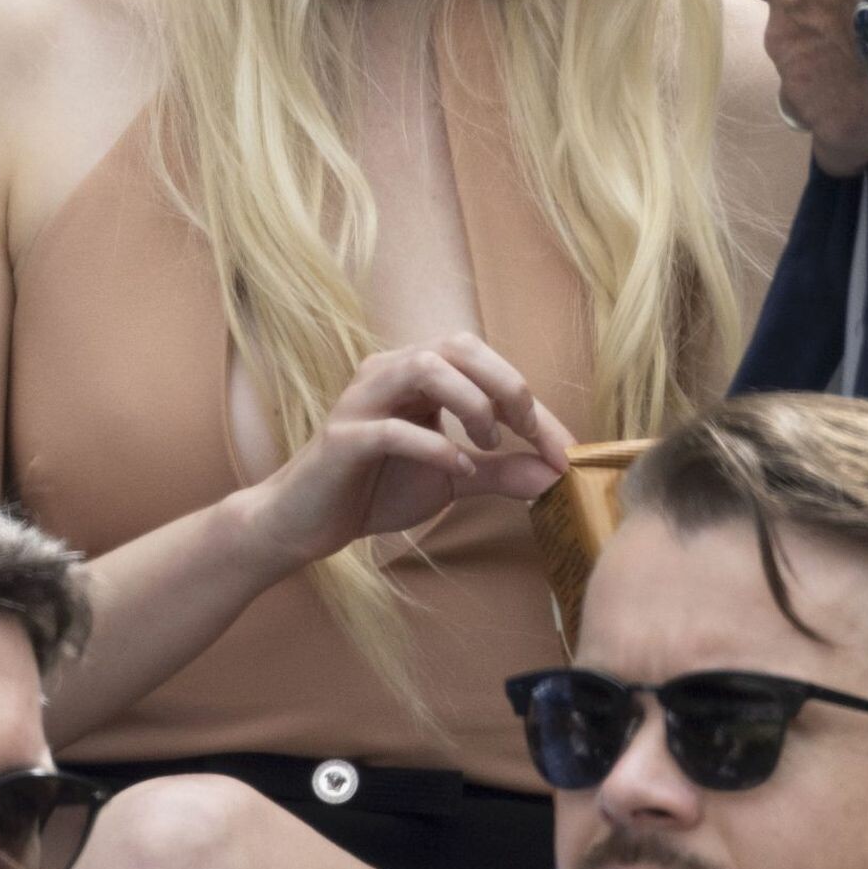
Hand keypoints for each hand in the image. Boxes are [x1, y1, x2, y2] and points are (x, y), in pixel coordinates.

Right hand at [245, 334, 572, 572]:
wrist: (304, 523)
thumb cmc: (374, 488)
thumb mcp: (451, 479)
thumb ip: (500, 471)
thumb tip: (556, 474)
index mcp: (416, 374)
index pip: (482, 362)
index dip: (528, 399)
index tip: (563, 448)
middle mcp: (388, 373)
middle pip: (456, 345)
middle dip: (503, 384)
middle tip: (526, 432)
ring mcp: (362, 401)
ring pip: (423, 367)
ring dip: (470, 402)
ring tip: (487, 443)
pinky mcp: (341, 438)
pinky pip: (391, 428)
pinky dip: (432, 445)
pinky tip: (455, 469)